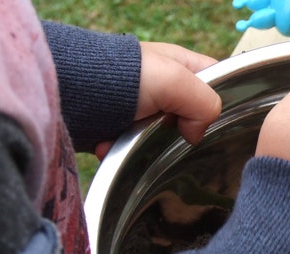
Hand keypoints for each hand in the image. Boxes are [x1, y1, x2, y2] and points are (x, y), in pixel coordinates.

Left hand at [95, 42, 221, 158]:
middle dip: (181, 133)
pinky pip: (133, 147)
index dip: (220, 101)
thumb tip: (196, 134)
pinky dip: (123, 150)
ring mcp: (142, 109)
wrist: (69, 89)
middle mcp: (164, 87)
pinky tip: (112, 146)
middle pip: (191, 117)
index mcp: (181, 66)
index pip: (216, 82)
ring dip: (147, 147)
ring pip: (163, 139)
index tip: (208, 121)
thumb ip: (203, 102)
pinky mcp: (120, 127)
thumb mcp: (175, 80)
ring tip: (130, 143)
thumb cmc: (123, 77)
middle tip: (169, 136)